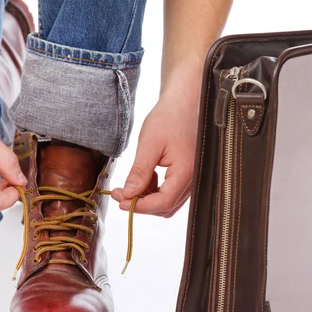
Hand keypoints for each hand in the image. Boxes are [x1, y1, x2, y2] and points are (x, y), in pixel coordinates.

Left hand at [111, 96, 196, 217]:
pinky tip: (144, 177)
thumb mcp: (149, 144)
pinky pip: (171, 193)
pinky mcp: (187, 176)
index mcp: (185, 171)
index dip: (141, 207)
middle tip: (120, 194)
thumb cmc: (169, 118)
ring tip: (130, 184)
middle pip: (166, 206)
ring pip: (168, 202)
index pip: (164, 202)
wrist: (183, 105)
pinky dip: (155, 191)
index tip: (121, 202)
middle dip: (142, 204)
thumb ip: (140, 172)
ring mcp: (191, 179)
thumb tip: (129, 195)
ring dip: (148, 199)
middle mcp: (192, 179)